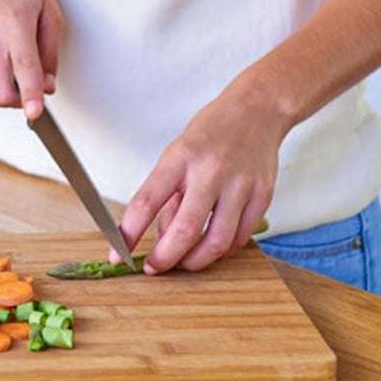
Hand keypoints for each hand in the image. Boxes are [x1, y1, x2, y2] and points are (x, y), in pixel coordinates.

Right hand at [0, 0, 63, 120]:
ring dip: (7, 77)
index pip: (23, 67)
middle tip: (32, 86)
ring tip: (12, 45)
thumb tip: (46, 88)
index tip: (34, 114)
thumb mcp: (52, 15)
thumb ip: (51, 55)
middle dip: (18, 99)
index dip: (30, 95)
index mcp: (13, 21)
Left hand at [118, 82, 283, 273]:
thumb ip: (168, 195)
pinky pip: (239, 237)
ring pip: (216, 242)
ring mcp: (239, 186)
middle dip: (165, 258)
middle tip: (154, 268)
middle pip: (184, 229)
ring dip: (195, 261)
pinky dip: (222, 249)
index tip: (118, 255)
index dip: (129, 233)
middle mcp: (210, 172)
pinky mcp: (262, 197)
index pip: (146, 201)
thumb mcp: (176, 153)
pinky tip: (211, 246)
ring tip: (183, 262)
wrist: (256, 112)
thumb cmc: (211, 132)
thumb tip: (163, 237)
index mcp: (180, 158)